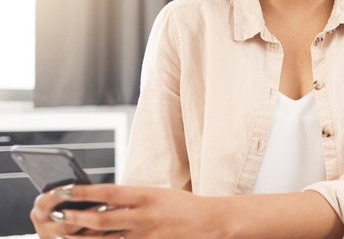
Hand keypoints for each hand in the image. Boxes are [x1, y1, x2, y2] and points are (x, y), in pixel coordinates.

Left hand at [31, 183, 222, 238]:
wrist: (209, 222)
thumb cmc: (180, 205)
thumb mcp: (156, 193)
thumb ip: (130, 199)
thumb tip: (98, 202)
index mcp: (147, 196)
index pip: (110, 193)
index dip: (84, 192)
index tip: (63, 189)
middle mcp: (145, 216)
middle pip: (103, 221)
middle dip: (76, 219)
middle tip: (56, 216)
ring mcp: (146, 236)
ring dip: (82, 238)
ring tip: (63, 234)